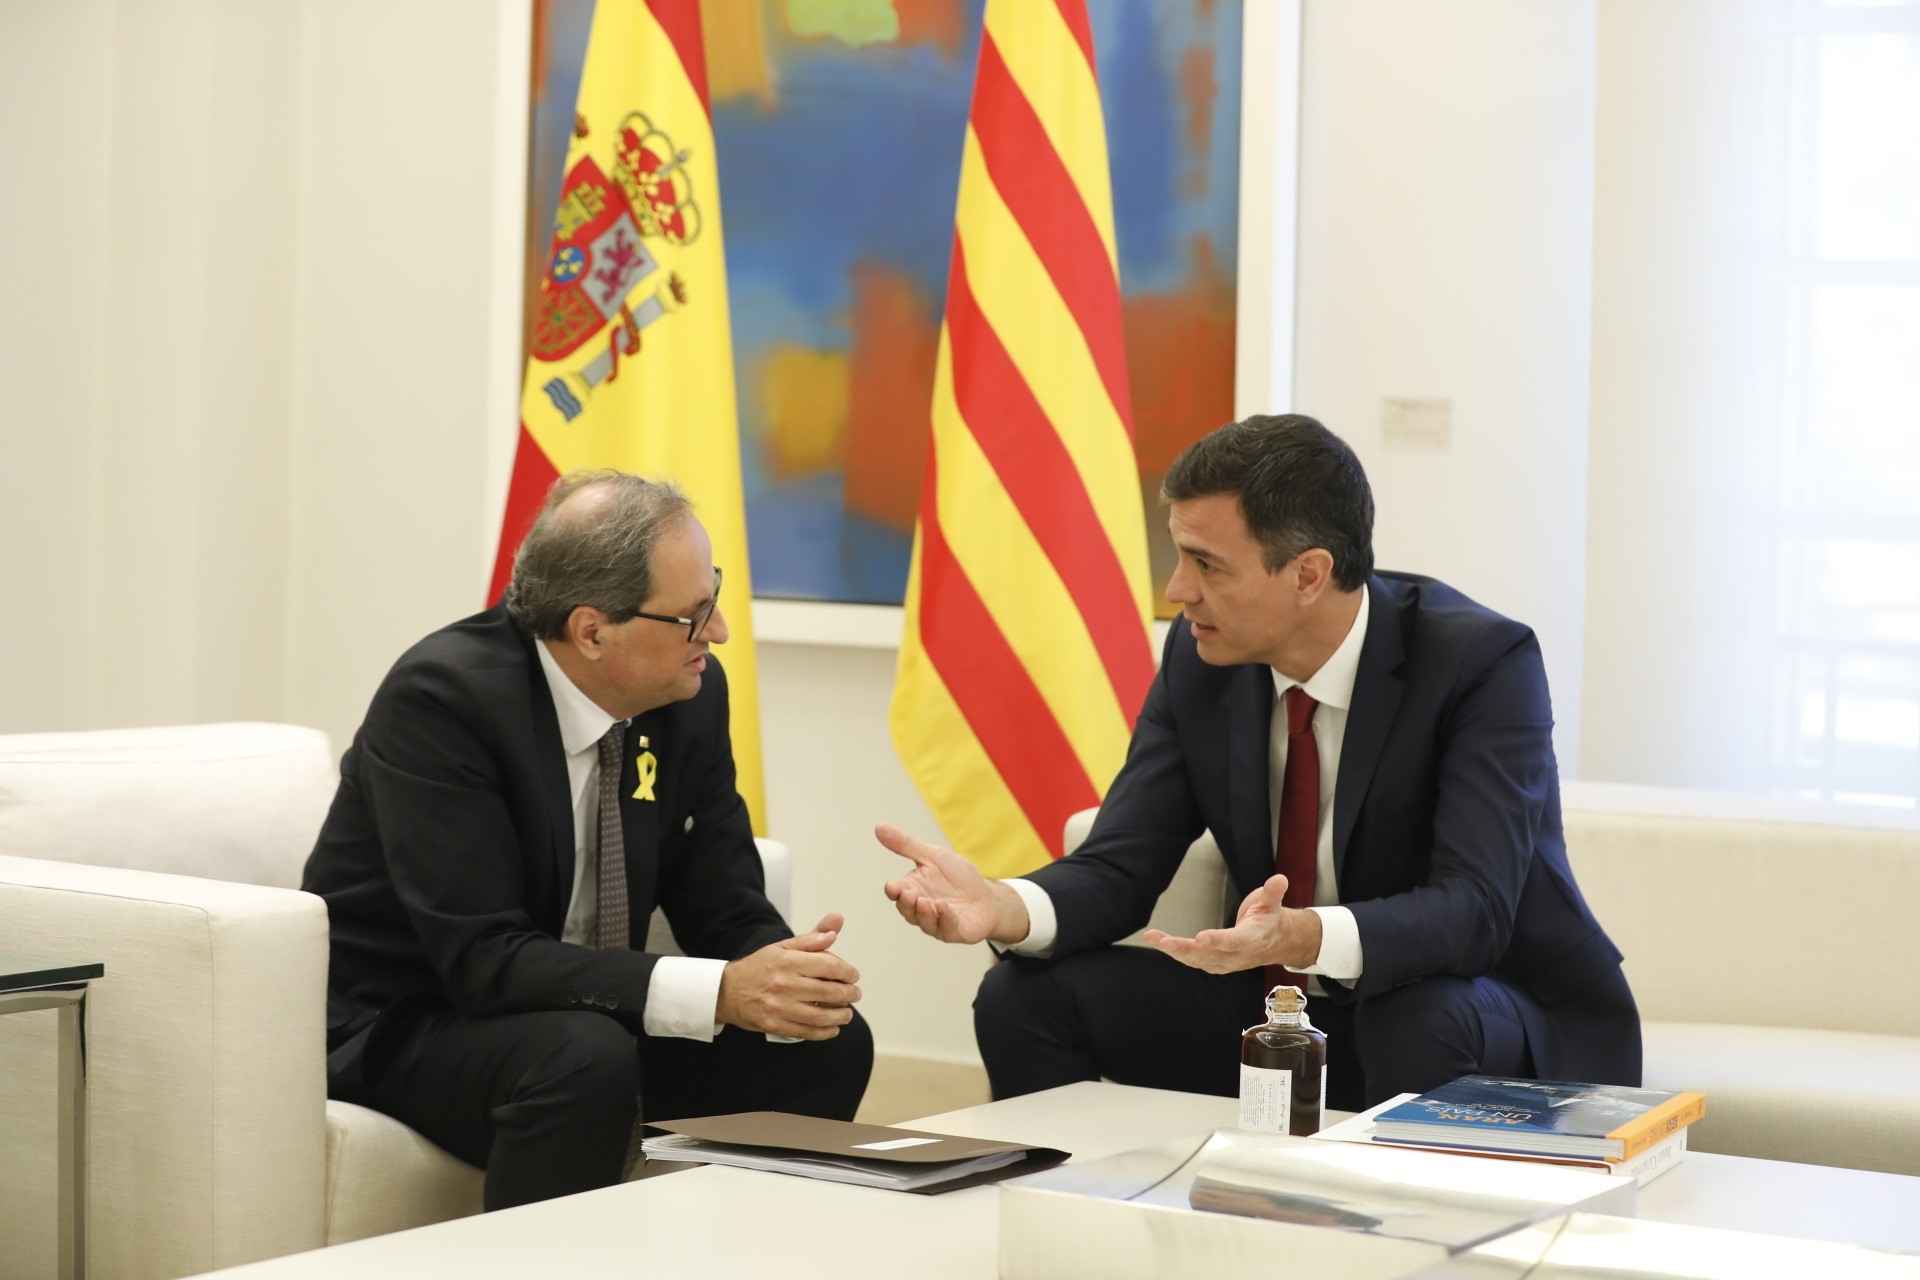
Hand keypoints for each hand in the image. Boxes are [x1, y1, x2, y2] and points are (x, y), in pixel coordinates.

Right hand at [717, 913, 861, 1039]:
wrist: (727, 991)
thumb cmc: (759, 967)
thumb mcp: (783, 947)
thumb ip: (811, 938)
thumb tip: (835, 927)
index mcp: (788, 961)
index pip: (829, 966)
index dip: (847, 972)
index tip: (853, 976)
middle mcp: (785, 983)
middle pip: (829, 991)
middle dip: (849, 994)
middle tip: (855, 994)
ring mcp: (779, 1006)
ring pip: (821, 1015)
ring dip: (841, 1015)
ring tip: (847, 1013)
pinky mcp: (774, 1024)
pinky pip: (807, 1032)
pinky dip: (825, 1032)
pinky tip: (833, 1028)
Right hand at [877, 823, 1028, 944]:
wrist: (987, 896)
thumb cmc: (958, 877)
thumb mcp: (933, 856)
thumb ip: (907, 845)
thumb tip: (879, 827)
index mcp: (913, 888)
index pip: (896, 891)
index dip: (893, 890)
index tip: (892, 886)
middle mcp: (920, 908)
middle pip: (906, 909)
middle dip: (906, 902)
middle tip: (908, 893)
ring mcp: (936, 922)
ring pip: (923, 921)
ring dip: (923, 912)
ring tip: (925, 901)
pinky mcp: (954, 931)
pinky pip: (946, 927)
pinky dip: (944, 918)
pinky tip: (943, 908)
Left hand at [1142, 875, 1322, 974]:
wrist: (1274, 942)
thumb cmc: (1269, 919)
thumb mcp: (1273, 903)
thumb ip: (1273, 892)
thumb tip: (1279, 879)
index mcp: (1250, 940)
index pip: (1232, 942)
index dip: (1217, 941)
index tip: (1200, 938)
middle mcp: (1235, 955)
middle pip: (1207, 954)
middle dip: (1184, 948)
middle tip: (1163, 942)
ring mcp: (1223, 962)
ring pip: (1195, 958)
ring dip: (1172, 949)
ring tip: (1152, 937)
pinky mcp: (1214, 963)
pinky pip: (1192, 959)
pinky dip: (1175, 952)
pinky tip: (1159, 941)